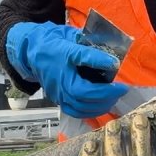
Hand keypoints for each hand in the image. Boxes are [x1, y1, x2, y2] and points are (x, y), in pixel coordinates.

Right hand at [5, 21, 128, 117]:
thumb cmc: (54, 44)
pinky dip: (90, 111)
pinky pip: (76, 112)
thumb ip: (92, 54)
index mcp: (64, 76)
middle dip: (107, 97)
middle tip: (121, 90)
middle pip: (86, 101)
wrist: (34, 50)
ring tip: (113, 96)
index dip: (107, 89)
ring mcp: (59, 97)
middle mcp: (61, 89)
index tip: (122, 83)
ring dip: (101, 105)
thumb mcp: (72, 43)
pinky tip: (100, 104)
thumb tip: (113, 62)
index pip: (89, 88)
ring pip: (82, 109)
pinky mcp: (59, 100)